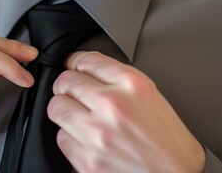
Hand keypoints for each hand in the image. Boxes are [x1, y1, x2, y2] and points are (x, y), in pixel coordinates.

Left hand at [48, 51, 205, 172]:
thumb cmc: (166, 136)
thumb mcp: (148, 93)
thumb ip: (116, 76)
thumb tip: (86, 66)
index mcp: (132, 85)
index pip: (87, 60)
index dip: (76, 61)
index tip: (73, 65)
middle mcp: (113, 105)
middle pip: (65, 82)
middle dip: (66, 84)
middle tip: (72, 90)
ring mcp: (98, 134)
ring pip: (56, 108)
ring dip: (64, 108)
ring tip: (77, 113)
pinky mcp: (87, 160)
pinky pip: (61, 137)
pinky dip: (69, 135)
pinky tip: (85, 136)